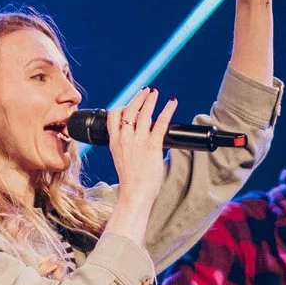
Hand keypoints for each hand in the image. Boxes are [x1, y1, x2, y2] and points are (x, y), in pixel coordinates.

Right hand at [106, 85, 175, 211]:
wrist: (134, 193)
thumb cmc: (131, 180)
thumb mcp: (121, 159)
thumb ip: (126, 146)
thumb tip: (136, 139)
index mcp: (115, 142)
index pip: (113, 117)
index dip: (121, 107)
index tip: (129, 104)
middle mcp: (125, 138)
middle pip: (129, 110)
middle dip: (138, 98)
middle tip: (145, 91)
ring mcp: (138, 141)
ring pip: (143, 114)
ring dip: (150, 100)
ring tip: (155, 93)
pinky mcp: (152, 146)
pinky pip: (160, 123)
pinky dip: (167, 110)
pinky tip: (172, 103)